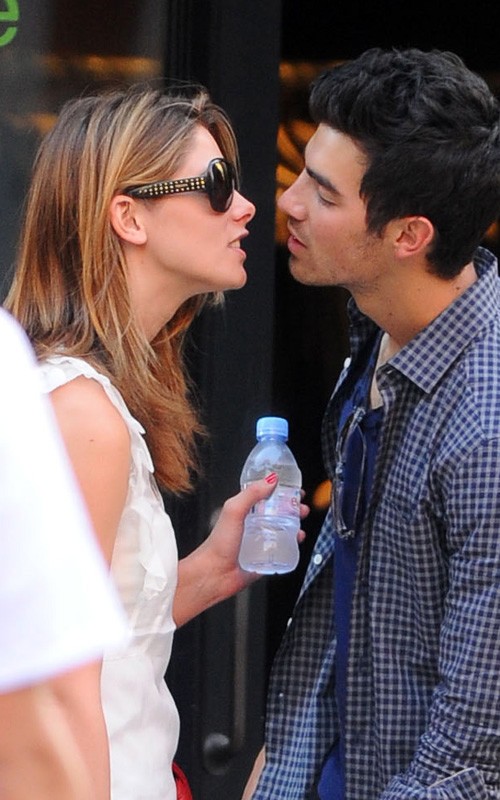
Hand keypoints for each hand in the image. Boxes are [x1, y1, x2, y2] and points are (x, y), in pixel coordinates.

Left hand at [202, 475, 308, 597]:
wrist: (214, 575)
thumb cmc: (217, 545)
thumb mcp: (234, 511)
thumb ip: (251, 494)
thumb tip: (270, 480)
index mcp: (244, 511)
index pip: (265, 496)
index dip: (280, 491)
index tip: (293, 488)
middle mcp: (252, 524)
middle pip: (277, 512)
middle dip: (292, 508)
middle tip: (301, 507)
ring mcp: (259, 541)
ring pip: (282, 530)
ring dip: (295, 525)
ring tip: (301, 524)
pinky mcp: (264, 557)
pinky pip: (282, 549)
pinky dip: (292, 544)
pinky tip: (296, 541)